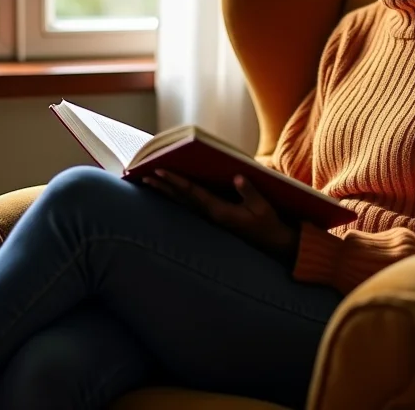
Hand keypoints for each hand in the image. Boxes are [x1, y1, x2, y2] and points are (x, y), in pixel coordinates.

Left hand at [143, 170, 299, 263]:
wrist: (270, 242)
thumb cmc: (266, 223)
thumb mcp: (262, 207)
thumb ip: (249, 192)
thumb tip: (237, 177)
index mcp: (219, 211)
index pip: (193, 193)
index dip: (176, 181)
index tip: (160, 171)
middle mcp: (210, 215)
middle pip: (181, 198)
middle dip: (163, 186)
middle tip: (144, 175)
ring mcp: (210, 217)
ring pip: (182, 203)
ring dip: (165, 192)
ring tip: (149, 181)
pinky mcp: (213, 217)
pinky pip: (190, 206)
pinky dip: (176, 197)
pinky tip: (167, 192)